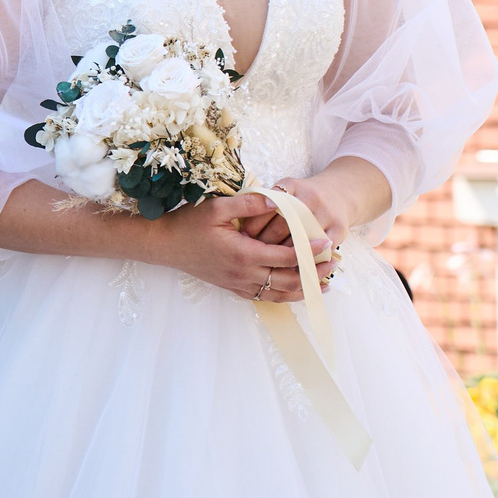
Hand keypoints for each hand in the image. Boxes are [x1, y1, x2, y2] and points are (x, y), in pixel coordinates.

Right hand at [159, 193, 338, 301]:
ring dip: (302, 290)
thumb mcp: (217, 208)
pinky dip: (282, 296)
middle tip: (332, 266)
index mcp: (243, 254)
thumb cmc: (189, 224)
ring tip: (322, 285)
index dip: (309, 251)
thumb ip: (249, 204)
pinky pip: (263, 297)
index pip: (285, 257)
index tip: (327, 243)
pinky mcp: (232, 287)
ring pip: (277, 294)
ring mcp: (238, 284)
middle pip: (287, 280)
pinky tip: (294, 291)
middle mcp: (243, 274)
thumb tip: (277, 200)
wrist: (165, 245)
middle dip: (313, 274)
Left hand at [237, 176, 350, 277]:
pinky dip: (305, 261)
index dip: (253, 225)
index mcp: (292, 185)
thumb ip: (262, 201)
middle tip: (252, 254)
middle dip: (265, 242)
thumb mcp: (284, 188)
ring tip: (268, 264)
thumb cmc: (304, 195)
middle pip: (282, 226)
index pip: (267, 207)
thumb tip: (242, 226)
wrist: (343, 191)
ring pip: (300, 241)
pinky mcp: (339, 229)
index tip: (243, 237)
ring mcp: (326, 213)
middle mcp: (310, 197)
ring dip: (283, 255)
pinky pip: (319, 251)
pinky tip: (292, 268)